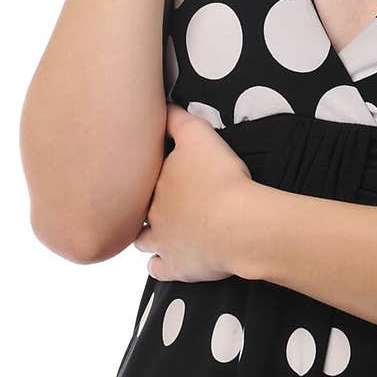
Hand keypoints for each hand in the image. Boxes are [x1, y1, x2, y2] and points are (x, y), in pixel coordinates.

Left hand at [133, 104, 255, 282]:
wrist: (240, 224)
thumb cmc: (221, 178)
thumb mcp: (198, 135)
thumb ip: (176, 119)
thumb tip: (160, 107)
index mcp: (153, 183)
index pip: (136, 176)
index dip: (141, 172)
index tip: (150, 168)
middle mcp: (150, 214)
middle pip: (136, 208)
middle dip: (141, 203)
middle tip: (156, 196)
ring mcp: (162, 244)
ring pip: (141, 239)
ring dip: (147, 233)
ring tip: (158, 226)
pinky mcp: (177, 268)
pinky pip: (158, 269)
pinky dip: (160, 264)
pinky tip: (165, 257)